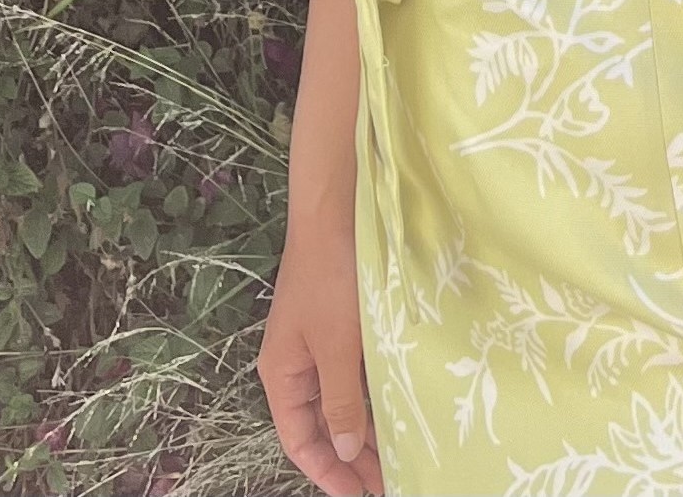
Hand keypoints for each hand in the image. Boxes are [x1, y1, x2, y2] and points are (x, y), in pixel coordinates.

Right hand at [258, 202, 382, 496]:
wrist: (336, 212)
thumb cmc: (331, 279)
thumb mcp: (337, 347)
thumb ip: (342, 401)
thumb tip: (346, 451)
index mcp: (283, 374)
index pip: (299, 441)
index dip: (327, 472)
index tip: (361, 494)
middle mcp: (297, 365)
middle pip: (319, 426)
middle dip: (350, 458)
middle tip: (390, 481)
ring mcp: (319, 345)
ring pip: (340, 403)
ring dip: (365, 430)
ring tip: (399, 456)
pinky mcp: (341, 327)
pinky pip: (353, 377)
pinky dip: (372, 398)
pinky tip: (397, 411)